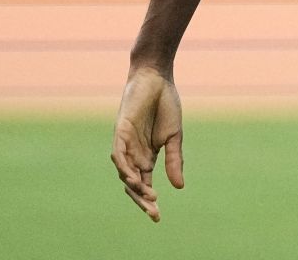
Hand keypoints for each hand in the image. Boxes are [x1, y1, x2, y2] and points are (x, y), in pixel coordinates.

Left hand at [111, 64, 184, 222]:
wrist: (158, 78)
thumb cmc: (166, 105)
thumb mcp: (174, 137)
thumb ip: (174, 161)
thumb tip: (179, 187)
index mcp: (147, 156)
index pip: (144, 185)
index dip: (148, 202)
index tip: (158, 218)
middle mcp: (134, 153)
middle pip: (132, 184)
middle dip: (141, 200)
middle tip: (154, 213)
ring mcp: (125, 143)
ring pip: (124, 172)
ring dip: (135, 187)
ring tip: (149, 197)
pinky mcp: (120, 131)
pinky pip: (119, 154)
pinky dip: (124, 167)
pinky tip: (134, 178)